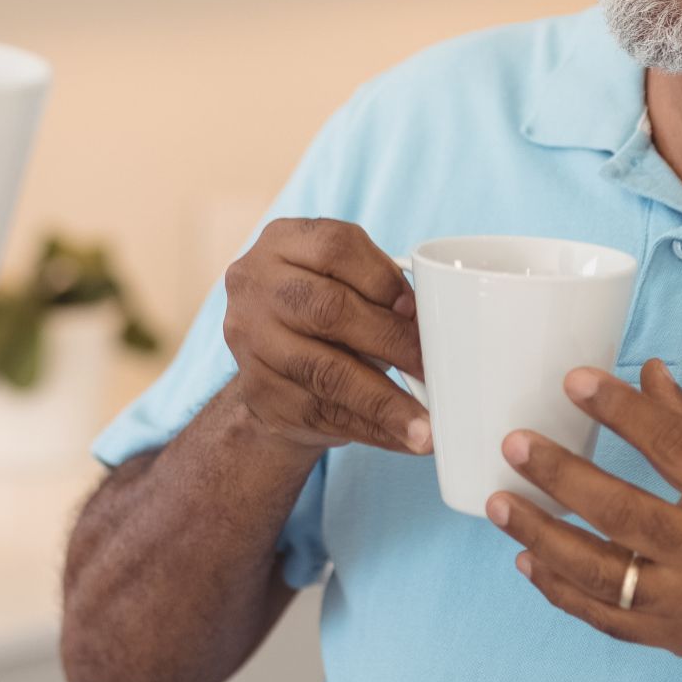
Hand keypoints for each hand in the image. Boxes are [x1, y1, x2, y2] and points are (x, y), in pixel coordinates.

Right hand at [220, 219, 429, 459]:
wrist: (273, 364)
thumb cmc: (324, 312)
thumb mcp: (345, 281)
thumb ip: (378, 289)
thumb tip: (429, 325)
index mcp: (281, 242)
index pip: (335, 247)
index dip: (383, 279)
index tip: (418, 311)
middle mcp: (255, 285)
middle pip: (328, 309)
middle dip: (390, 341)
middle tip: (431, 370)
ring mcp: (251, 340)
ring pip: (326, 373)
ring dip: (385, 403)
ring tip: (426, 428)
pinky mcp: (259, 391)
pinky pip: (322, 414)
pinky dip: (371, 429)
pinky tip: (403, 439)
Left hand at [483, 359, 681, 671]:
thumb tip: (645, 375)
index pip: (673, 447)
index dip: (621, 411)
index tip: (576, 381)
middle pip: (622, 513)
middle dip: (560, 477)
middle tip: (514, 444)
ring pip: (598, 574)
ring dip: (541, 537)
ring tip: (500, 504)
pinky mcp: (674, 637)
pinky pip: (604, 617)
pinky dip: (561, 591)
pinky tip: (528, 561)